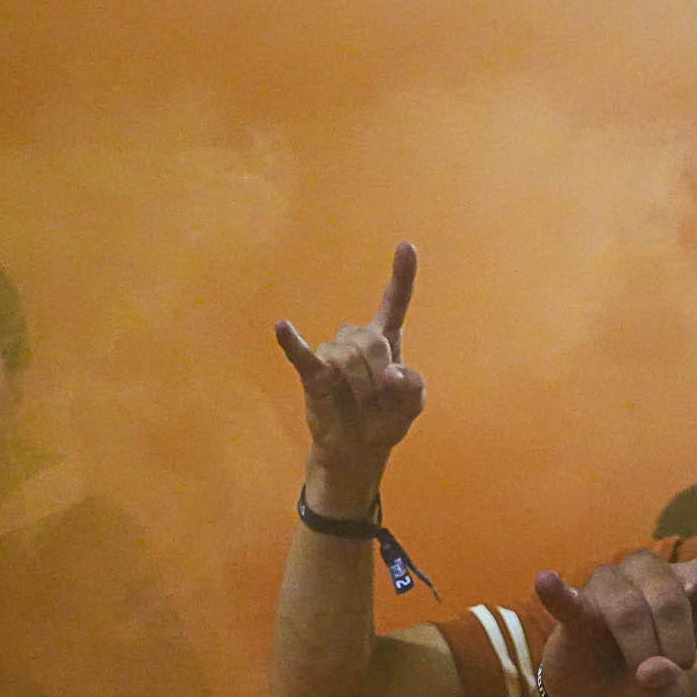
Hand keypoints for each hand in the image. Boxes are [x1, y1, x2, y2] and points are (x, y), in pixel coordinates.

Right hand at [276, 242, 422, 517]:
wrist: (359, 450)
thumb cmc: (386, 419)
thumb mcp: (413, 405)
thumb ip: (413, 386)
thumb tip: (391, 373)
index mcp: (387, 340)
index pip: (395, 302)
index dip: (401, 275)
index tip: (406, 246)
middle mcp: (358, 339)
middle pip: (373, 341)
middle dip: (380, 377)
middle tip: (380, 404)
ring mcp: (334, 354)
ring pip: (349, 357)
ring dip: (361, 388)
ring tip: (360, 406)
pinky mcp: (314, 372)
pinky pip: (302, 354)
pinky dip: (292, 342)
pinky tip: (283, 327)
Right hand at [532, 506, 696, 696]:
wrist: (593, 694)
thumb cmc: (641, 678)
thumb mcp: (675, 693)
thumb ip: (679, 686)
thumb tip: (650, 670)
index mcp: (688, 589)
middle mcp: (651, 575)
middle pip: (672, 601)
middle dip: (672, 648)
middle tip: (662, 674)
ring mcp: (610, 586)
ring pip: (631, 612)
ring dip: (638, 652)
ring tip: (634, 672)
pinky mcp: (575, 608)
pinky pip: (568, 600)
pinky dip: (558, 594)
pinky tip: (546, 581)